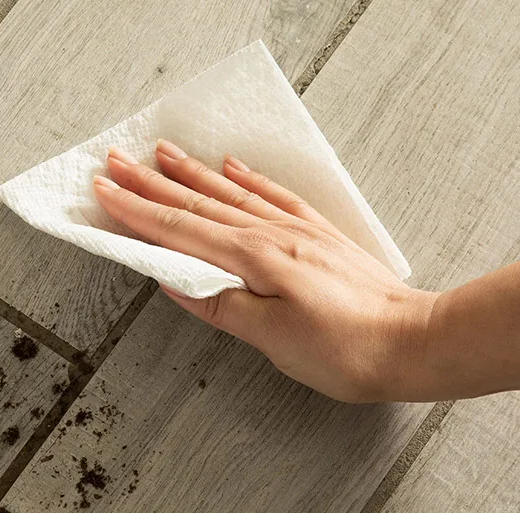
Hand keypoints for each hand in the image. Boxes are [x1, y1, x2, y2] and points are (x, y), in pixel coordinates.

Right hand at [93, 140, 435, 402]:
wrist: (416, 343)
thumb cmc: (348, 351)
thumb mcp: (272, 339)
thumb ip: (222, 305)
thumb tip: (177, 281)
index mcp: (254, 259)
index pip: (180, 231)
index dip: (136, 212)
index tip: (103, 193)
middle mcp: (273, 235)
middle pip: (198, 204)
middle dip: (150, 184)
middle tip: (114, 163)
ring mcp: (298, 232)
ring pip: (231, 193)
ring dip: (191, 173)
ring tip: (160, 153)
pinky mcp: (320, 237)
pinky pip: (274, 196)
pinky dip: (248, 179)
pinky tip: (233, 166)